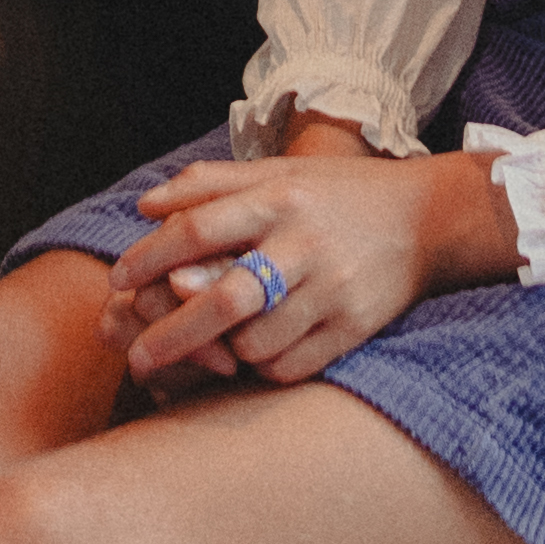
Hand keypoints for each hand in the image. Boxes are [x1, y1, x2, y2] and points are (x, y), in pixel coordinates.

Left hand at [104, 130, 517, 388]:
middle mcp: (303, 244)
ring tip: (198, 357)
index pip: (197, 230)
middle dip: (171, 333)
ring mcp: (332, 290)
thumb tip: (144, 208)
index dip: (147, 258)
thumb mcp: (278, 172)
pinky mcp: (355, 327)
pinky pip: (294, 366)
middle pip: (225, 297)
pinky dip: (262, 371)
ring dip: (219, 357)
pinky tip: (247, 364)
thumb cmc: (338, 194)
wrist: (428, 217)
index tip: (116, 281)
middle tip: (135, 358)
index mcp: (278, 198)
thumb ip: (208, 184)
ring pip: (258, 343)